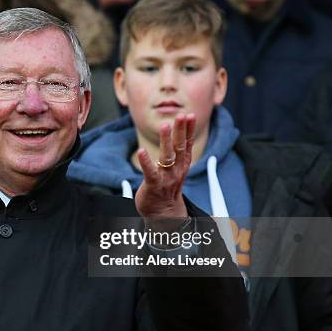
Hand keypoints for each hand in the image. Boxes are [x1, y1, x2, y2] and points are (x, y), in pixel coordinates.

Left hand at [134, 113, 194, 228]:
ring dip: (166, 140)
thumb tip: (182, 136)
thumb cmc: (167, 189)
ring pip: (167, 157)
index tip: (190, 115)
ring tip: (165, 125)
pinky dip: (146, 162)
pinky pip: (150, 172)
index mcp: (182, 165)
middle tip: (181, 115)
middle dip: (181, 131)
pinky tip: (141, 151)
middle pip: (180, 148)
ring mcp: (166, 178)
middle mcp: (177, 170)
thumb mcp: (177, 170)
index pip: (187, 145)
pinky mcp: (153, 186)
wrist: (164, 215)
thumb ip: (178, 154)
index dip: (189, 130)